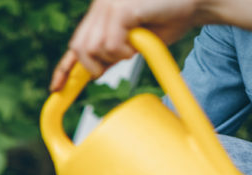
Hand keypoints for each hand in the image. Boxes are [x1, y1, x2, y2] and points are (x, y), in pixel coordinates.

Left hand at [50, 0, 201, 90]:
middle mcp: (100, 5)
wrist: (196, 1)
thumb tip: (95, 70)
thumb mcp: (134, 40)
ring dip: (116, 56)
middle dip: (95, 65)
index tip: (55, 89)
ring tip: (135, 43)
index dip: (64, 68)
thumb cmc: (169, 18)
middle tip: (121, 59)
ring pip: (93, 49)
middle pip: (79, 49)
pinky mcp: (120, 9)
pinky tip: (139, 37)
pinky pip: (110, 45)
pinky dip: (125, 50)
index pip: (76, 44)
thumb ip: (113, 50)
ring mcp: (108, 4)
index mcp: (100, 13)